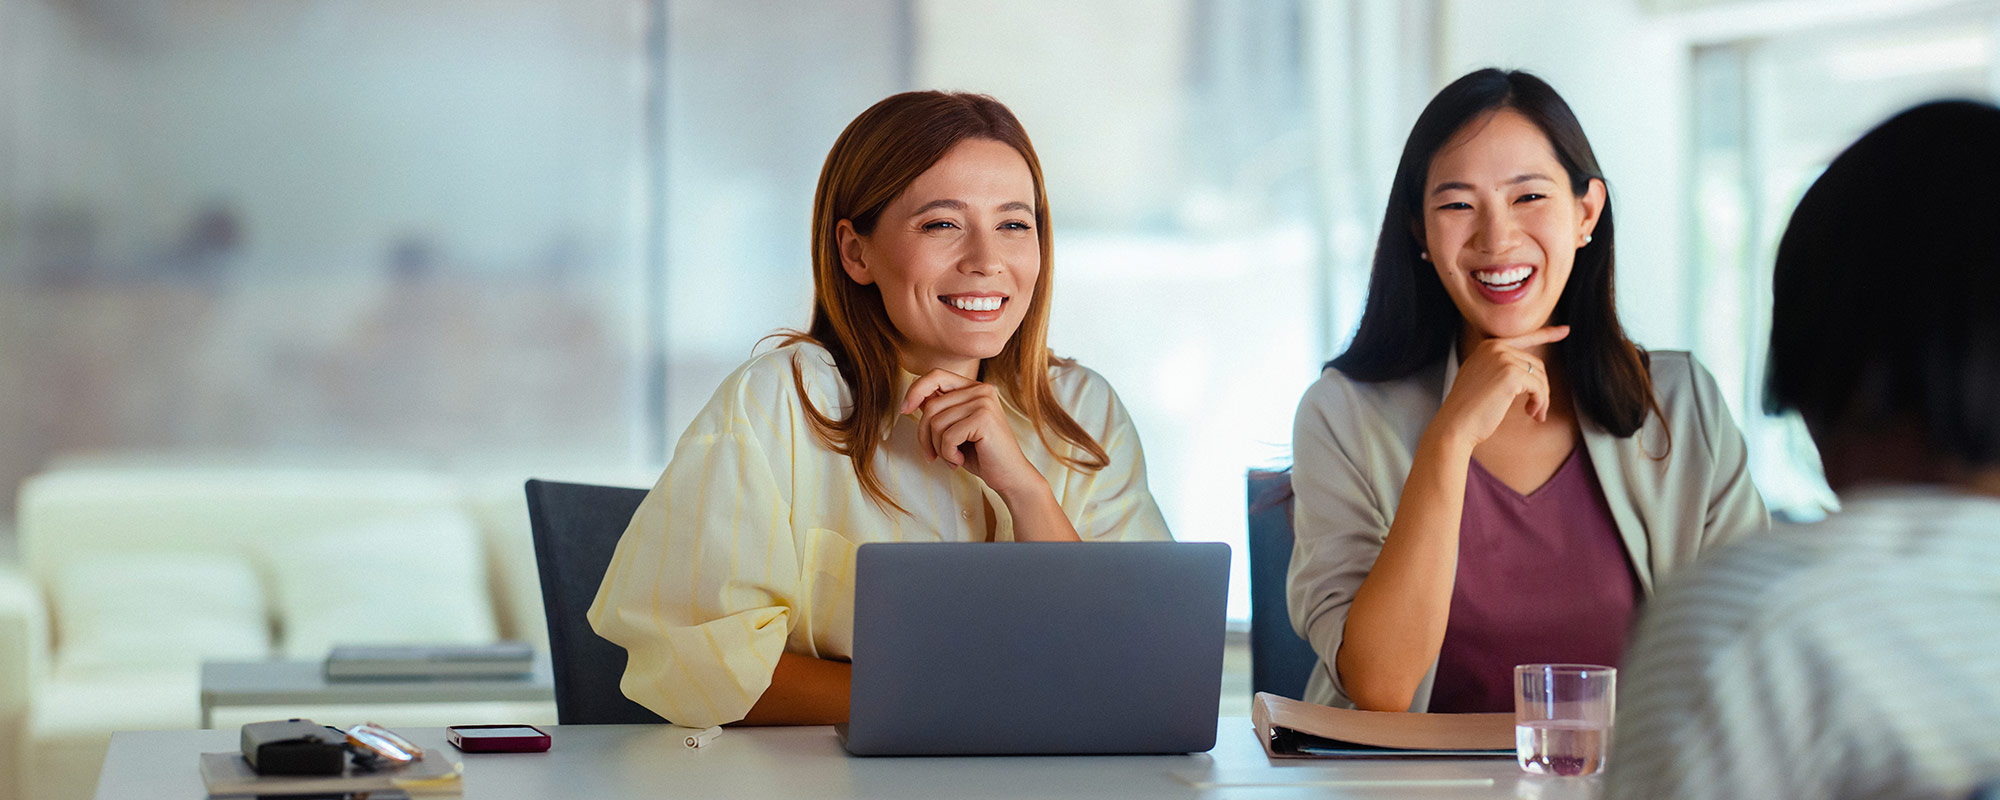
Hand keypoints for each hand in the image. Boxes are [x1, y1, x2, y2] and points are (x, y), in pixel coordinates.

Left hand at [898, 369, 1046, 497]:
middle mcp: (981, 390)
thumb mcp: (955, 428)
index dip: (915, 390)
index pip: (936, 375)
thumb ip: (940, 411)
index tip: (904, 410)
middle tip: (933, 455)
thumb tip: (913, 399)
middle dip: (924, 435)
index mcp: (974, 388)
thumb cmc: (981, 455)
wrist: (1010, 477)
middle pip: (931, 405)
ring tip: (952, 457)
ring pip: (936, 422)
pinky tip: (960, 460)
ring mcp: (983, 402)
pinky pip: (947, 436)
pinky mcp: (984, 419)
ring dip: (938, 447)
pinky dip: (947, 454)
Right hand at [1431, 326, 1569, 450]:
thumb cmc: (1468, 409)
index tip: (1564, 331)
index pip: (1524, 338)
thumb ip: (1499, 368)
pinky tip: (1531, 413)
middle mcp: (1494, 348)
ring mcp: (1502, 359)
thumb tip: (1530, 372)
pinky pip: (1539, 388)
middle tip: (1536, 410)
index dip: (1547, 334)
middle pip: (1535, 364)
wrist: (1455, 424)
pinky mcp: (1511, 374)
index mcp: (1487, 347)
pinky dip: (1540, 402)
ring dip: (1541, 398)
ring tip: (1534, 414)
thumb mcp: (1481, 379)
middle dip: (1541, 388)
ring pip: (1540, 377)